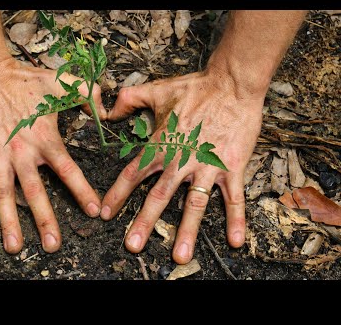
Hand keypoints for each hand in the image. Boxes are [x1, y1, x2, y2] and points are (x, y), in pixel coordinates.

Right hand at [0, 57, 106, 253]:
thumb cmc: (25, 81)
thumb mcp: (61, 83)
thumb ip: (88, 95)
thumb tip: (108, 111)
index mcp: (44, 138)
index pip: (67, 169)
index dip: (82, 191)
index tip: (94, 211)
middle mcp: (21, 152)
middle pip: (34, 191)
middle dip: (45, 219)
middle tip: (53, 244)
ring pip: (3, 194)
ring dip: (8, 221)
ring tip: (15, 246)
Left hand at [101, 68, 264, 263]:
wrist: (232, 84)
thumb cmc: (194, 88)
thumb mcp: (156, 90)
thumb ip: (128, 100)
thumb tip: (106, 111)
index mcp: (161, 144)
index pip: (133, 173)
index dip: (117, 194)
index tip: (106, 214)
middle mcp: (181, 160)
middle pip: (159, 196)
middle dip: (144, 222)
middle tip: (133, 246)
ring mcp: (207, 166)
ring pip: (194, 204)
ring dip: (187, 231)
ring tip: (180, 256)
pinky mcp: (231, 167)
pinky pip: (234, 197)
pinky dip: (235, 219)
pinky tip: (235, 240)